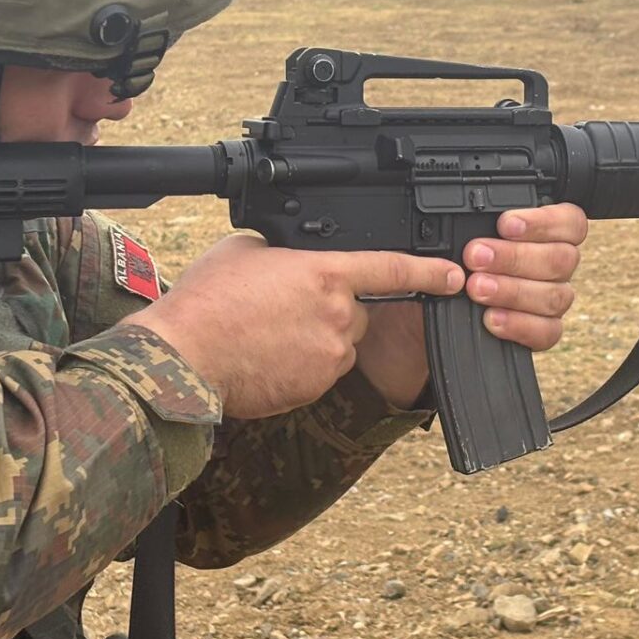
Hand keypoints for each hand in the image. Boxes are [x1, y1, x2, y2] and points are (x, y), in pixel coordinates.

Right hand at [118, 234, 463, 418]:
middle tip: (283, 309)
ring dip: (314, 339)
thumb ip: (283, 251)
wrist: (184, 358)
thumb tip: (288, 258)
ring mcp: (329, 357)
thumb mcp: (246, 250)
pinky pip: (319, 372)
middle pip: (356, 312)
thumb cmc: (208, 301)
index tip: (454, 276)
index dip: (430, 272)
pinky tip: (265, 358)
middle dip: (330, 310)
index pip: (393, 270)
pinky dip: (299, 366)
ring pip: (337, 344)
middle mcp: (338, 316)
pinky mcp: (315, 388)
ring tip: (266, 334)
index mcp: (326, 275)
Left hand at [355, 203, 589, 405]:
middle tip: (475, 257)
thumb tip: (464, 222)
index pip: (570, 222)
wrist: (424, 313)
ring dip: (513, 290)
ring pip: (555, 295)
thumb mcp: (455, 239)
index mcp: (545, 233)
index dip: (544, 221)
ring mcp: (551, 299)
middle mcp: (555, 265)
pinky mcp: (543, 331)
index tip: (505, 224)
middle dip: (514, 257)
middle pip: (561, 258)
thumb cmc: (449, 265)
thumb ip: (472, 227)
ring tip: (476, 288)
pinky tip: (492, 319)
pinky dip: (519, 325)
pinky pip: (548, 332)